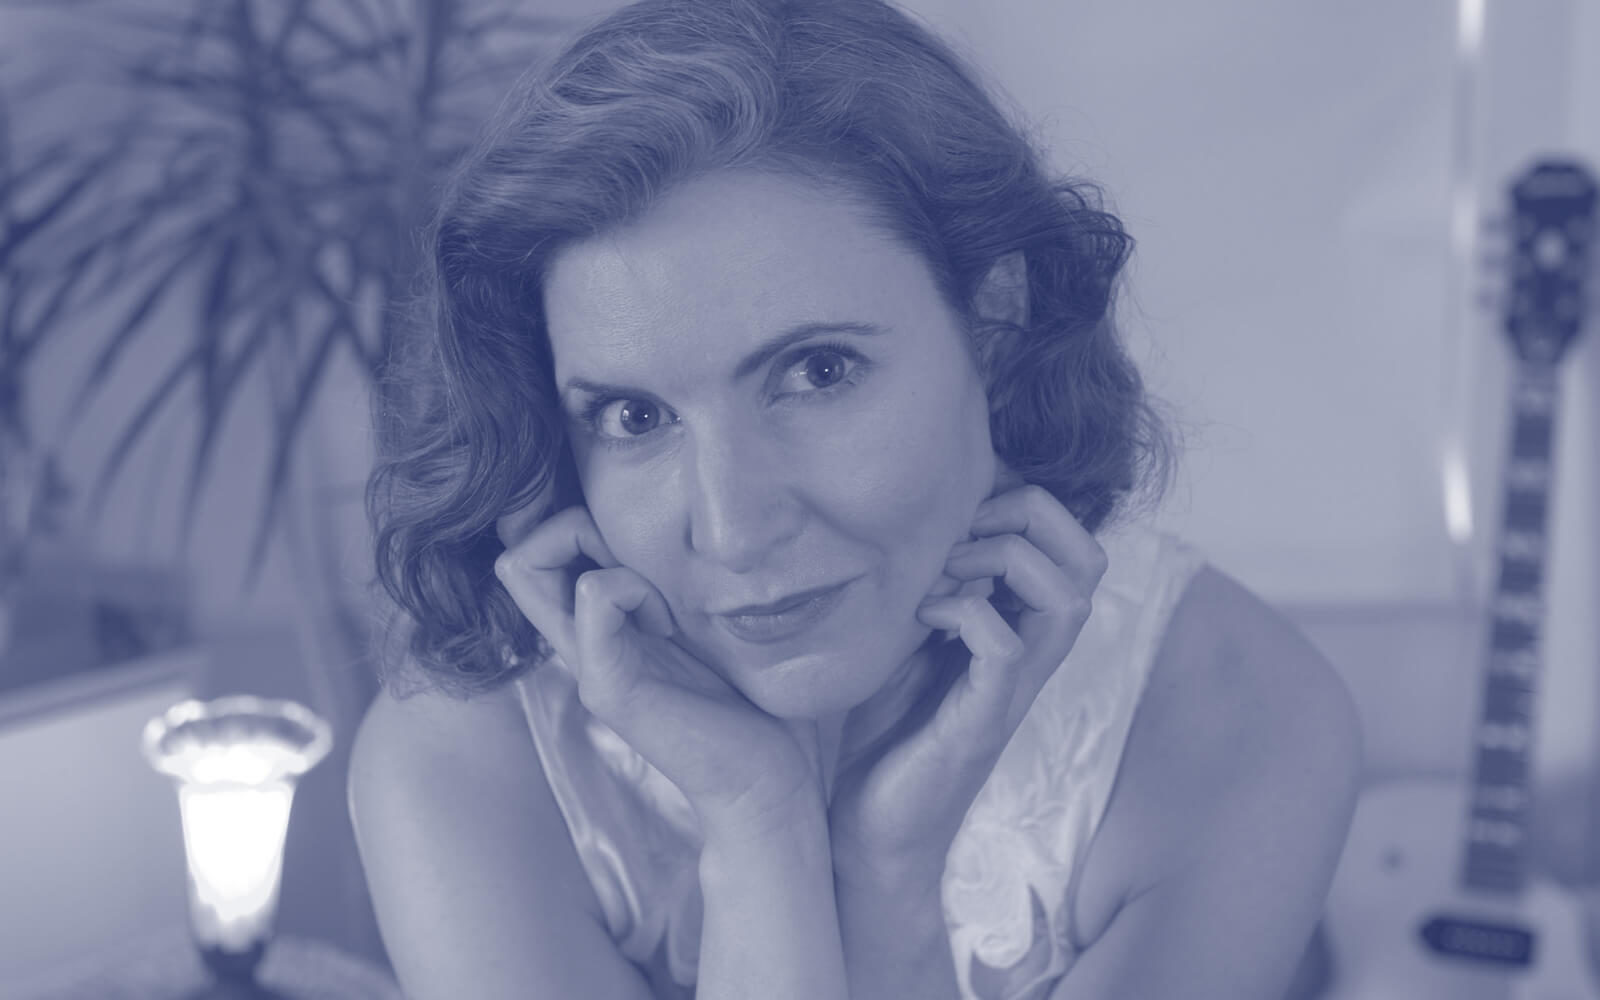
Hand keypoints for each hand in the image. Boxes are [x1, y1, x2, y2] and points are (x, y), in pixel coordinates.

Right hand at [495, 505, 826, 839]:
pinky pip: (592, 596)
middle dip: (572, 525)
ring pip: (528, 565)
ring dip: (604, 555)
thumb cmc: (752, 701)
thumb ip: (677, 585)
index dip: (572, 520)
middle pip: (516, 554)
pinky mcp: (608, 686)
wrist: (769, 780)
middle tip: (642, 567)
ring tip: (658, 603)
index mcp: (600, 629)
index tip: (644, 555)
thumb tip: (694, 529)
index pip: (535, 551)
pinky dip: (633, 588)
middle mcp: (579, 644)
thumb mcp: (706, 624)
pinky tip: (670, 626)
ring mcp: (586, 665)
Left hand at [826, 483, 1108, 890]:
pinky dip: (963, 611)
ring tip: (940, 574)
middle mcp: (1032, 653)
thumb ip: (927, 582)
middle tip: (954, 534)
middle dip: (1024, 517)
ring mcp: (1013, 687)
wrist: (867, 826)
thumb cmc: (883, 728)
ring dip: (999, 561)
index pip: (1073, 541)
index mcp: (1020, 626)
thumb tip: (908, 513)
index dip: (1025, 501)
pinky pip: (1003, 645)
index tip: (955, 511)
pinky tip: (920, 619)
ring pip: (1068, 598)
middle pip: (1088, 558)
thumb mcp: (907, 635)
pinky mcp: (982, 720)